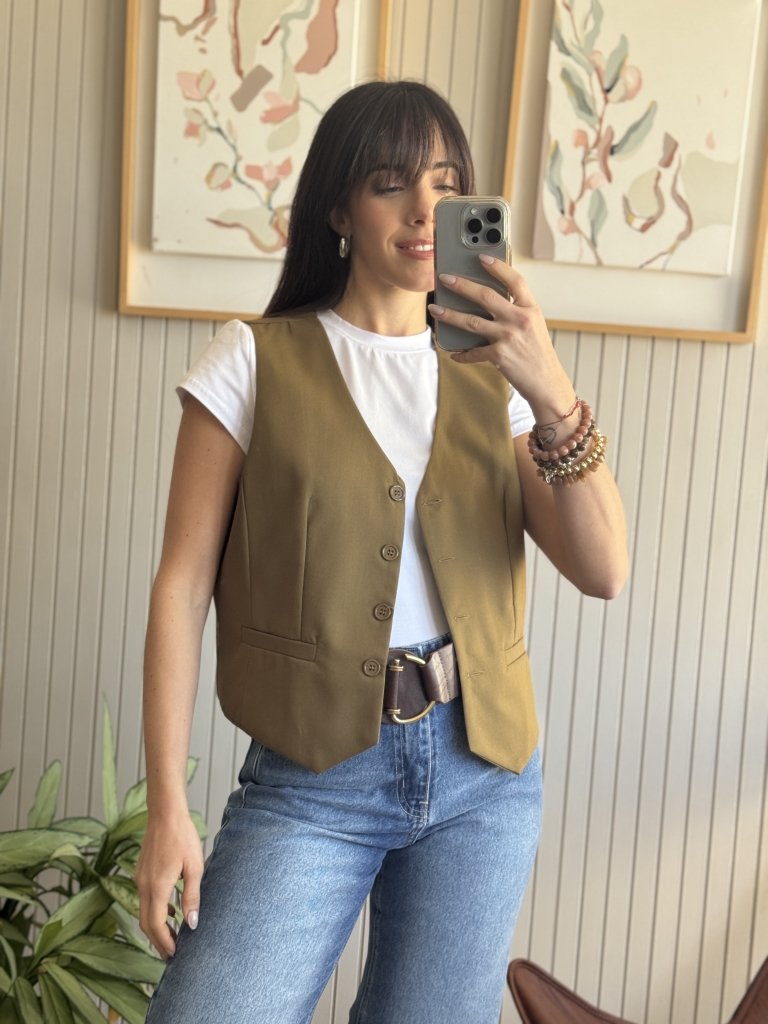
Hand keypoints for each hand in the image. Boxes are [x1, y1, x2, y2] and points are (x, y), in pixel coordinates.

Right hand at [135, 808, 203, 958]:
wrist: (165, 814)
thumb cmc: (182, 837)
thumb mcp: (194, 867)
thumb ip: (191, 896)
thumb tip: (192, 923)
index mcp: (157, 886)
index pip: (156, 925)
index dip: (164, 942)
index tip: (174, 954)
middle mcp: (143, 885)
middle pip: (146, 923)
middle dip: (158, 940)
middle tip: (171, 954)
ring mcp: (140, 878)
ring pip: (144, 912)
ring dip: (156, 926)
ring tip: (173, 936)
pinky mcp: (141, 872)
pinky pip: (145, 898)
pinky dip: (155, 911)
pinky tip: (170, 911)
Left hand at [428, 255, 573, 417]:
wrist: (547, 383)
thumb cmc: (538, 354)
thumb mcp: (534, 326)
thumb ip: (516, 311)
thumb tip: (487, 300)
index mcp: (530, 308)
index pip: (515, 280)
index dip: (498, 267)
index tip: (481, 257)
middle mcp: (519, 319)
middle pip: (486, 296)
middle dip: (461, 285)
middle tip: (444, 278)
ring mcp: (508, 337)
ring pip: (471, 321)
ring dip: (449, 315)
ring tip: (435, 309)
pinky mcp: (499, 355)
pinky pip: (473, 352)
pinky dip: (462, 354)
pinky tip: (454, 353)